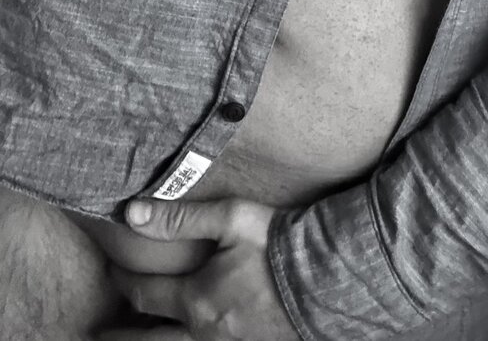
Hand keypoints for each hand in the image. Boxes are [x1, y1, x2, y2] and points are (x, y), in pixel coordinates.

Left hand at [95, 196, 300, 340]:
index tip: (112, 272)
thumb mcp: (230, 219)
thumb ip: (180, 218)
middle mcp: (207, 333)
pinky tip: (187, 339)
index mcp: (198, 300)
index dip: (124, 282)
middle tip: (99, 336)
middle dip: (125, 336)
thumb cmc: (280, 243)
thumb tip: (133, 214)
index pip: (146, 294)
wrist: (332, 276)